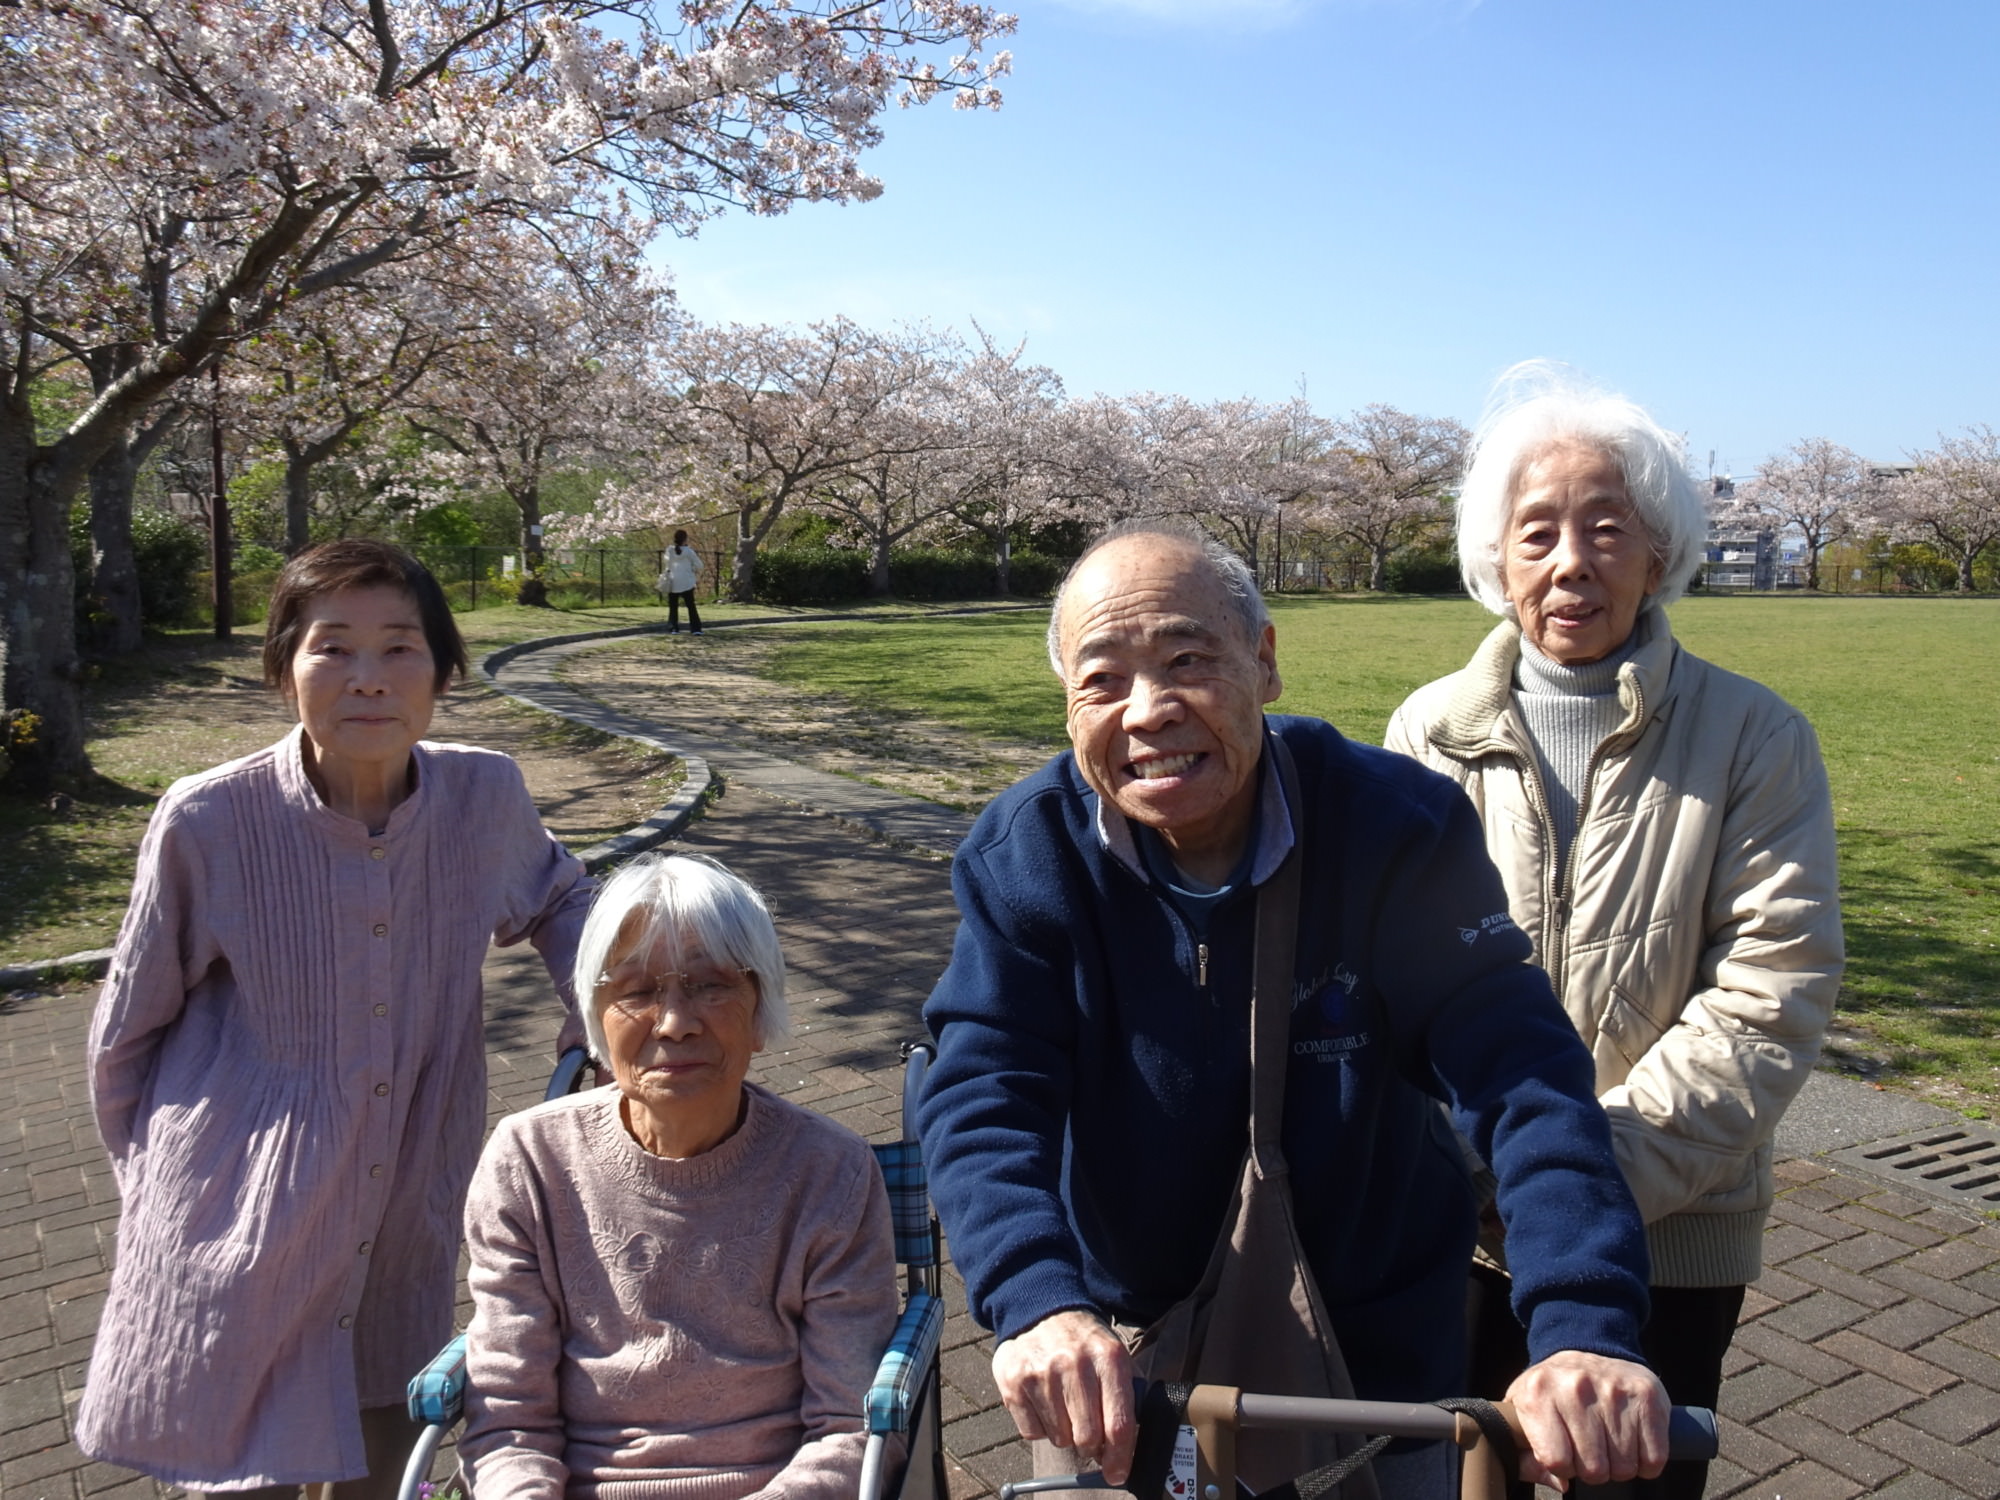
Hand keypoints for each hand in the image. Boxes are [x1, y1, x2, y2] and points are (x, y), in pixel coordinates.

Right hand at [991, 1308, 1137, 1486]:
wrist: (1041, 1311)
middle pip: (1087, 1437)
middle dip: (1091, 1445)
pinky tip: (1043, 1402)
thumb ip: (1128, 1394)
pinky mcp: (1015, 1383)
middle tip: (1088, 1433)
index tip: (1117, 1473)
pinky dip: (1040, 1427)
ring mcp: (1042, 1373)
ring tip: (1064, 1406)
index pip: (1118, 1424)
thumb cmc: (1084, 1342)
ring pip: (1060, 1438)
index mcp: (1109, 1359)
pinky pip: (1032, 1432)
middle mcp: (1075, 1364)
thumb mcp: (1115, 1356)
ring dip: (1065, 1433)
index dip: (1120, 1457)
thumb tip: (1129, 1443)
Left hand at [1504, 1350, 1667, 1491]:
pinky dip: (1646, 1461)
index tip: (1564, 1455)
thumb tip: (1559, 1484)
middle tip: (1590, 1450)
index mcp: (1538, 1394)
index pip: (1555, 1461)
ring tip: (1609, 1443)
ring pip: (1625, 1467)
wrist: (1586, 1347)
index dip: (1562, 1468)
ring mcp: (1614, 1390)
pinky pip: (1654, 1458)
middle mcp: (1575, 1389)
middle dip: (1593, 1470)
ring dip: (1619, 1465)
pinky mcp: (1647, 1395)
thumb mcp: (1523, 1413)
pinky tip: (1632, 1443)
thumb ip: (1526, 1457)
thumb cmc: (1552, 1390)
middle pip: (1594, 1469)